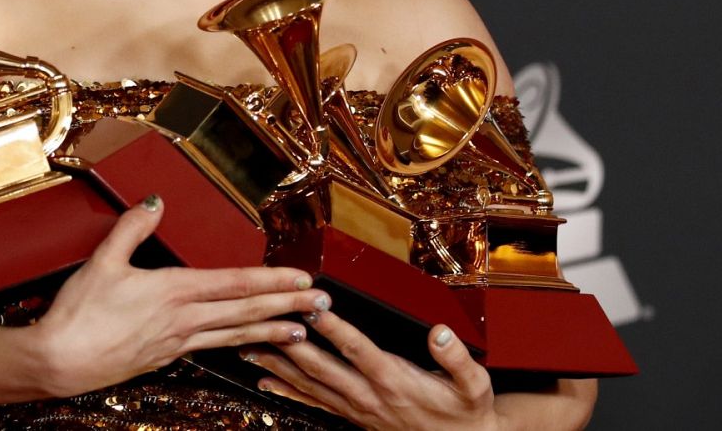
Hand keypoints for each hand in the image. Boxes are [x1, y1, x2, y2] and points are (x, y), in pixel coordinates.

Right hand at [34, 195, 330, 398]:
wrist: (58, 362)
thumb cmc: (78, 315)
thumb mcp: (102, 261)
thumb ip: (132, 228)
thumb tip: (155, 201)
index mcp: (172, 291)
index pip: (234, 284)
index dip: (272, 280)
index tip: (303, 279)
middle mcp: (182, 320)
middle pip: (245, 312)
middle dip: (288, 307)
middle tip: (323, 307)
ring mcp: (176, 343)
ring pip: (234, 335)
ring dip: (271, 332)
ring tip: (301, 332)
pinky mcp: (164, 359)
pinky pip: (212, 350)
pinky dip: (237, 346)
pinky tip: (247, 346)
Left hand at [242, 306, 501, 430]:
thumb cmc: (465, 411)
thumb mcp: (473, 385)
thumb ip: (456, 357)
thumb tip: (440, 332)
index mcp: (395, 380)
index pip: (358, 349)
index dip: (334, 328)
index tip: (313, 306)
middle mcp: (369, 395)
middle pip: (321, 367)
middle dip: (289, 343)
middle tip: (264, 321)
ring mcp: (357, 408)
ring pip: (310, 385)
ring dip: (278, 365)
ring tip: (248, 346)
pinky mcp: (352, 416)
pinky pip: (313, 404)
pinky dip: (287, 392)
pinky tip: (264, 382)